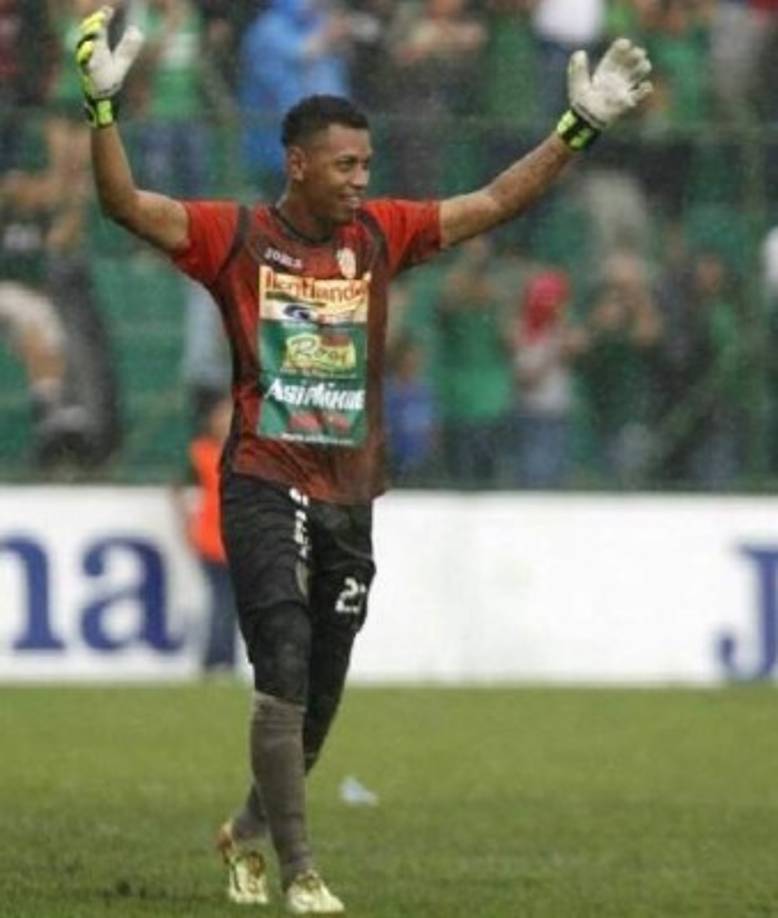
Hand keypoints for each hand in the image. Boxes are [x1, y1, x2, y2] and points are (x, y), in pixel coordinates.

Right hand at [76, 5, 143, 126]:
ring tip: (98, 25)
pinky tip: (91, 45)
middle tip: (103, 16)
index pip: (99, 28)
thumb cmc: (110, 79)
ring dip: (90, 34)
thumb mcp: (121, 61)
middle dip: (93, 23)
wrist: (103, 98)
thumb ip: (128, 47)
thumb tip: (137, 31)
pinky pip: (84, 61)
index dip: (103, 18)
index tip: (110, 10)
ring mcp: (87, 61)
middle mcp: (90, 52)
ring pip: (84, 43)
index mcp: (98, 47)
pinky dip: (86, 52)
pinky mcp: (86, 72)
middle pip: (88, 33)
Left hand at [568, 38, 652, 130]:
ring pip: (636, 75)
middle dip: (635, 55)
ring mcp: (621, 89)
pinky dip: (645, 90)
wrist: (586, 121)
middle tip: (639, 52)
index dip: (620, 49)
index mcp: (604, 72)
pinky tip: (646, 85)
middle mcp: (615, 78)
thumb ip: (578, 69)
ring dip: (642, 68)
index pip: (614, 57)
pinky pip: (639, 95)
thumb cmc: (581, 103)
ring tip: (645, 64)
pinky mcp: (626, 102)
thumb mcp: (578, 83)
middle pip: (628, 63)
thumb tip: (580, 53)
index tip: (625, 43)